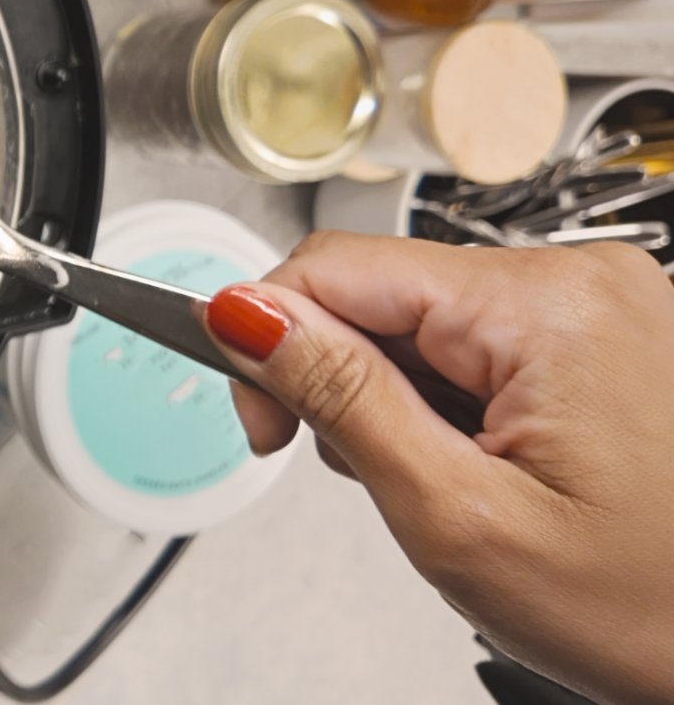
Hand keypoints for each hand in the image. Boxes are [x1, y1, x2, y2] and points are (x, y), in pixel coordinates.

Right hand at [204, 232, 673, 704]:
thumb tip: (241, 312)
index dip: (268, 338)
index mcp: (544, 305)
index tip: (264, 425)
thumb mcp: (457, 515)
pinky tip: (487, 465)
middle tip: (366, 475)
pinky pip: (482, 342)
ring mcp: (601, 303)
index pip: (336, 266)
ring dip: (401, 399)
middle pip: (380, 290)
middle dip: (342, 381)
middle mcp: (580, 278)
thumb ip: (339, 396)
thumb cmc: (648, 609)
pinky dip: (455, 404)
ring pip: (424, 320)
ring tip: (450, 484)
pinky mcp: (607, 333)